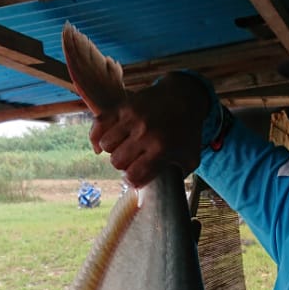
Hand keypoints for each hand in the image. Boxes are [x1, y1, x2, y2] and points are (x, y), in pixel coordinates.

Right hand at [90, 73, 211, 187]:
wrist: (184, 96)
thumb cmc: (187, 131)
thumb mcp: (191, 158)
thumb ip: (179, 176)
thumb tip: (164, 193)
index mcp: (161, 149)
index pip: (134, 176)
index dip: (132, 181)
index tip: (135, 179)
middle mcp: (145, 134)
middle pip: (118, 161)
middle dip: (123, 165)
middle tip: (131, 161)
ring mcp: (132, 119)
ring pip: (106, 144)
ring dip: (113, 150)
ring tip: (122, 148)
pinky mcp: (122, 106)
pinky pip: (99, 124)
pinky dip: (97, 136)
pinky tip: (103, 142)